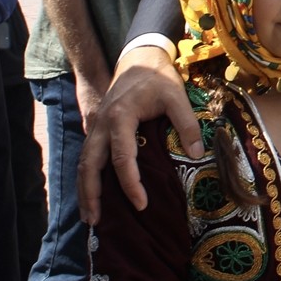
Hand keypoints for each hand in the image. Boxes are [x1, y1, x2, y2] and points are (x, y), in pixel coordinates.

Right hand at [78, 46, 201, 224]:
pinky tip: (91, 194)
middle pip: (90, 165)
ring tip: (90, 216)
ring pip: (83, 163)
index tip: (142, 204)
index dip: (131, 184)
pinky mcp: (96, 128)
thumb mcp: (177, 96)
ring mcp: (95, 126)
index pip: (123, 158)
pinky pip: (87, 156)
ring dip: (85, 190)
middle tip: (97, 222)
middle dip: (92, 195)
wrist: (139, 58)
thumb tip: (197, 154)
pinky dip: (87, 177)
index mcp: (120, 117)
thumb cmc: (159, 78)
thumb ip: (187, 124)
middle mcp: (101, 124)